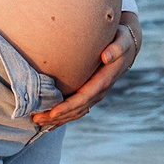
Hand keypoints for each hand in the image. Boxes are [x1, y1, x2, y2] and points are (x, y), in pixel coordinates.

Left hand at [33, 12, 140, 130]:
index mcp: (104, 80)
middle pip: (77, 109)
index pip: (85, 97)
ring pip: (75, 112)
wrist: (127, 47)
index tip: (53, 112)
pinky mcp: (89, 93)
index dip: (69, 106)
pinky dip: (63, 117)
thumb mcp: (122, 41)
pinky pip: (76, 109)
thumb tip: (106, 56)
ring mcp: (94, 94)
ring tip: (37, 121)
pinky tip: (49, 123)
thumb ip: (116, 48)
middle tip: (37, 119)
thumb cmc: (122, 40)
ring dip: (57, 119)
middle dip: (57, 116)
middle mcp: (99, 91)